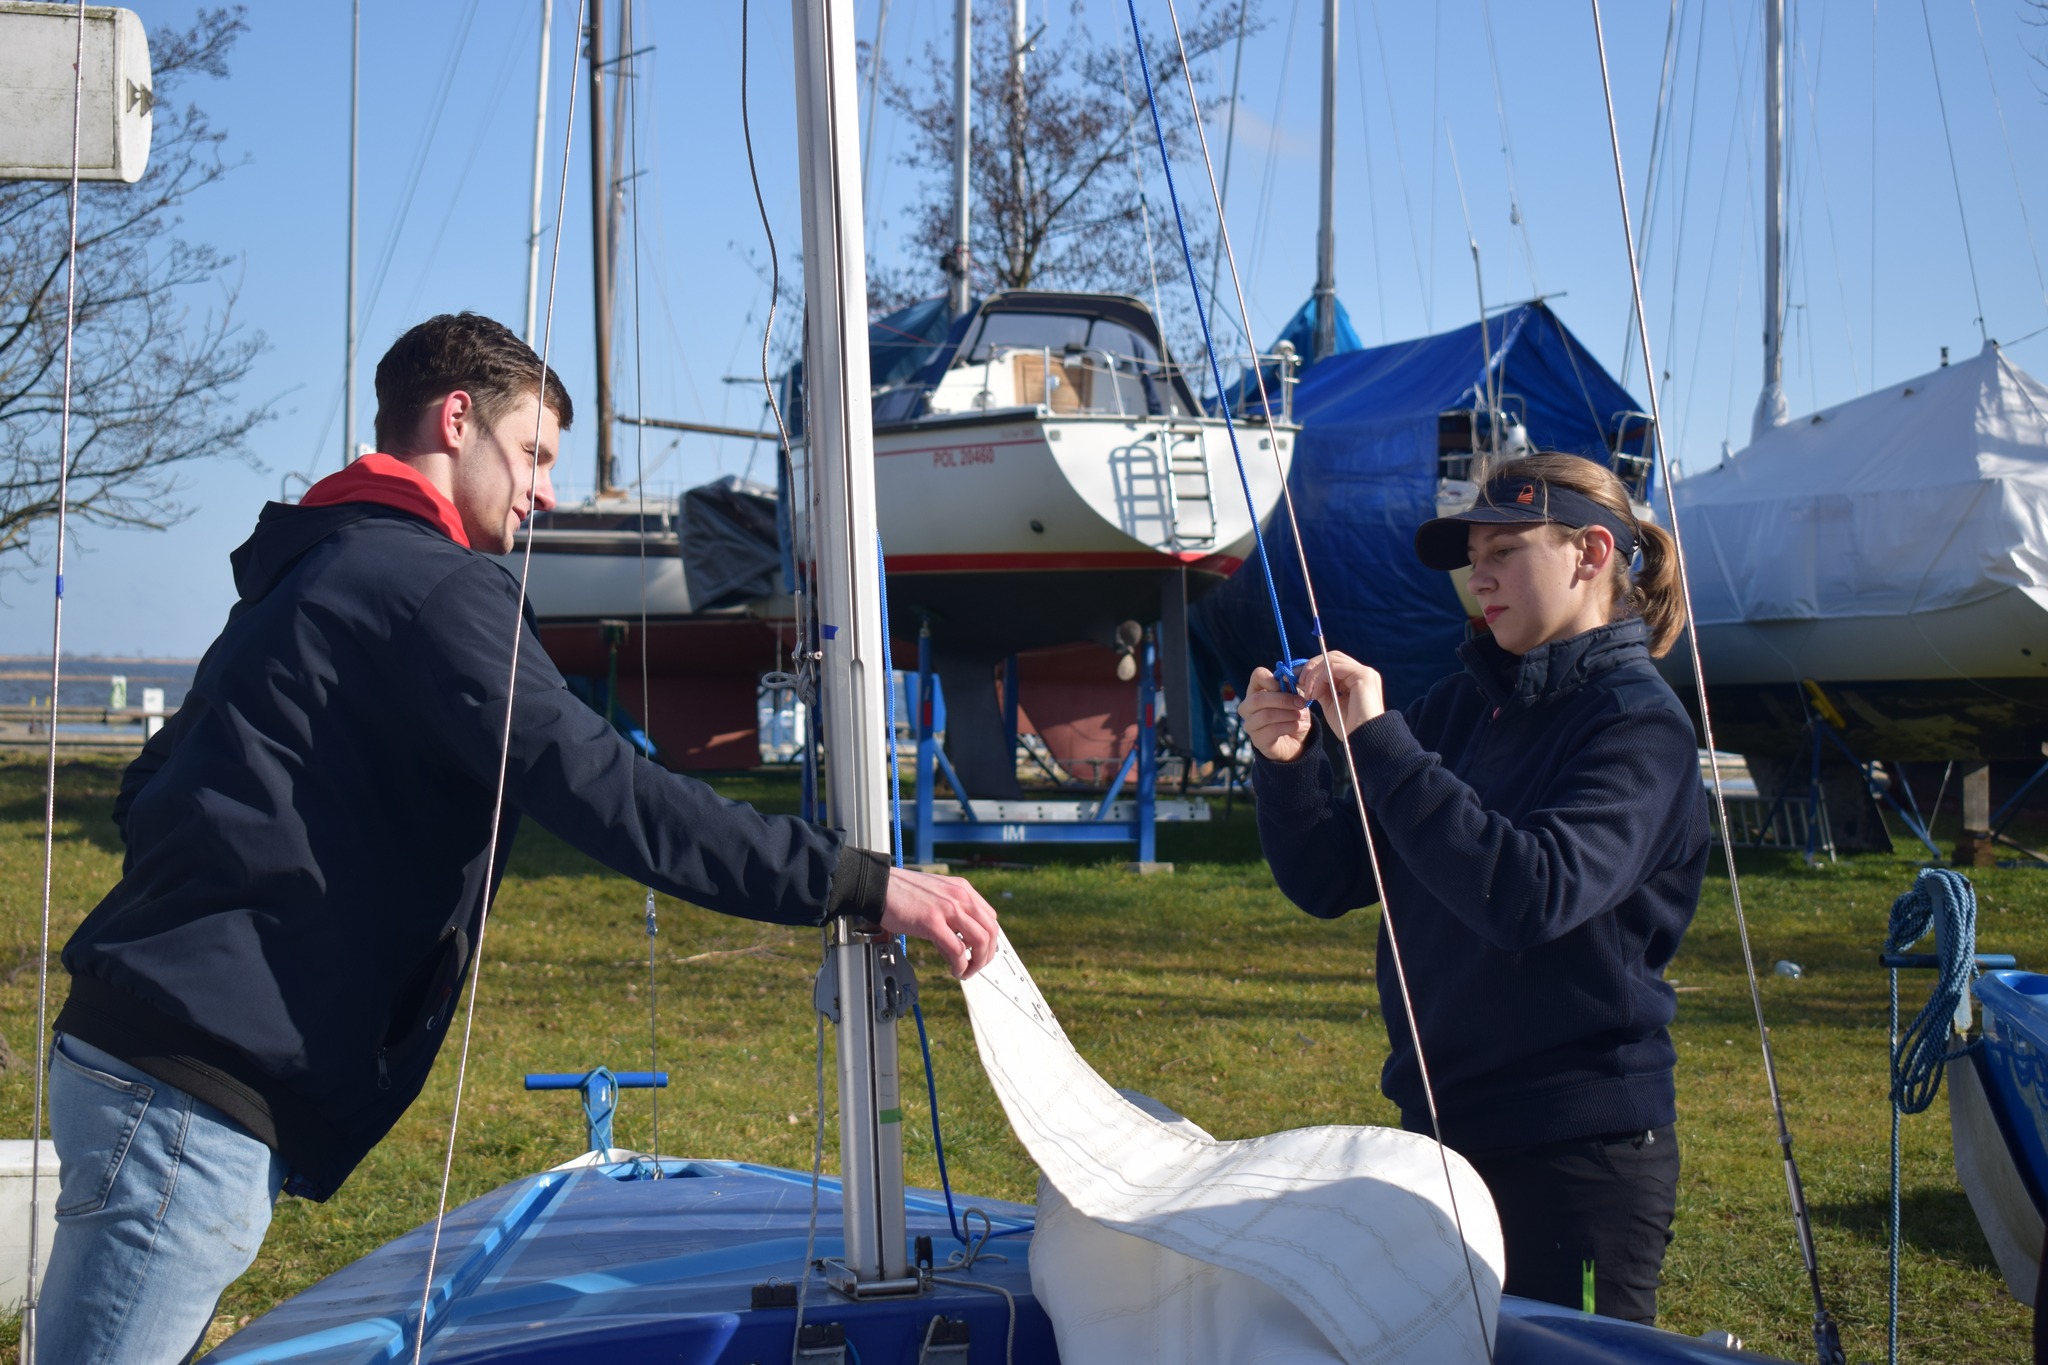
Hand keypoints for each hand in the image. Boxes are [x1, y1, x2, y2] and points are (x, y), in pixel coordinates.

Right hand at [878, 867, 999, 978]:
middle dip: (987, 955)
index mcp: (962, 889)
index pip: (990, 918)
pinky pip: (957, 950)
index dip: (989, 940)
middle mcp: (960, 896)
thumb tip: (959, 943)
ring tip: (965, 971)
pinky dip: (960, 965)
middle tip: (976, 966)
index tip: (980, 952)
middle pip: (991, 931)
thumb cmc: (902, 892)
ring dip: (977, 963)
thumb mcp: (937, 894)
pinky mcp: (932, 921)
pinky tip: (954, 970)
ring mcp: (948, 908)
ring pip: (980, 941)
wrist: (878, 885)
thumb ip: (952, 913)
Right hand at [1241, 666, 1314, 762]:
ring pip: (1266, 715)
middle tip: (1301, 703)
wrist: (1296, 741)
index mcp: (1256, 690)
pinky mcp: (1257, 740)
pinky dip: (1289, 726)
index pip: (1257, 675)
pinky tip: (1298, 725)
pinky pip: (1272, 730)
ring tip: (1301, 716)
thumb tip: (1287, 677)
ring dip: (1288, 714)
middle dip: (1283, 700)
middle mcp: (1247, 707)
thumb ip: (1291, 686)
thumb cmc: (1292, 714)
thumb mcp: (1295, 698)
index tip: (1290, 687)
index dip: (1273, 679)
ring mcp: (1250, 725)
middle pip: (1258, 699)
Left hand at [1296, 651, 1384, 737]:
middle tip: (1299, 682)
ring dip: (1314, 675)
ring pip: (1331, 660)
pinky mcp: (1363, 675)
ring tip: (1308, 693)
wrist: (1363, 740)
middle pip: (1332, 657)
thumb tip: (1306, 679)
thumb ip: (1322, 689)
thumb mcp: (1330, 704)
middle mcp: (1362, 672)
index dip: (1313, 669)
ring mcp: (1364, 672)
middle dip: (1311, 667)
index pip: (1332, 663)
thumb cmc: (1348, 727)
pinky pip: (1333, 667)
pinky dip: (1320, 678)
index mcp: (1356, 679)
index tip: (1298, 680)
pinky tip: (1315, 694)